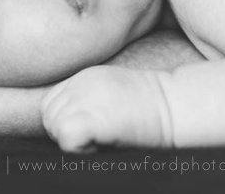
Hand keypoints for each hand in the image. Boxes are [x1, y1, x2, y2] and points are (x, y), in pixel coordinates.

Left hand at [41, 66, 173, 151]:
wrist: (175, 105)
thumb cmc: (150, 108)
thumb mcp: (112, 94)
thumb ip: (86, 100)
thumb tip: (65, 126)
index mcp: (83, 77)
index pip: (51, 103)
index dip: (65, 120)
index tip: (92, 127)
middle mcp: (80, 83)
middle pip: (49, 116)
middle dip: (66, 132)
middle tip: (98, 136)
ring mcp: (84, 98)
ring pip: (55, 128)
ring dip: (73, 140)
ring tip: (103, 138)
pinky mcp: (91, 117)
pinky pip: (66, 138)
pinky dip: (79, 148)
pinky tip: (102, 143)